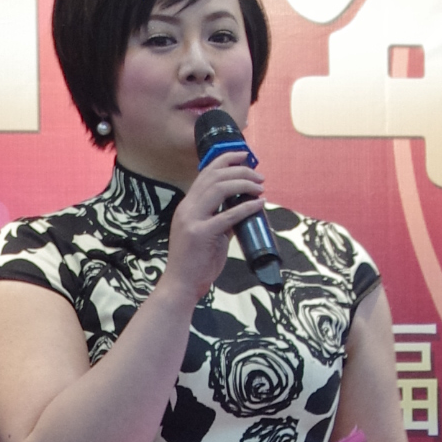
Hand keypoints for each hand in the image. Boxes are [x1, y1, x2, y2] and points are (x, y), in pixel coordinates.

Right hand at [163, 153, 265, 301]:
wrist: (181, 285)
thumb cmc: (195, 263)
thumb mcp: (210, 236)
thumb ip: (223, 221)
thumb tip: (243, 210)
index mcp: (187, 206)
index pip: (205, 174)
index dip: (225, 160)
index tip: (244, 156)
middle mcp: (187, 208)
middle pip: (214, 176)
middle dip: (239, 170)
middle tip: (259, 176)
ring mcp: (192, 220)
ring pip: (219, 189)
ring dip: (244, 184)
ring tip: (260, 187)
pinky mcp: (201, 234)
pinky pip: (228, 215)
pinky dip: (247, 207)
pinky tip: (259, 204)